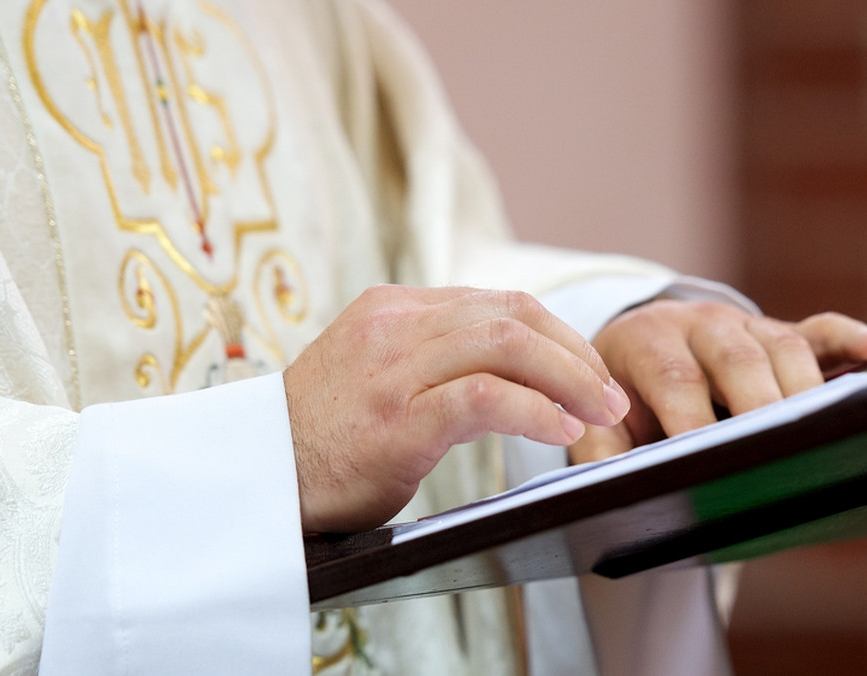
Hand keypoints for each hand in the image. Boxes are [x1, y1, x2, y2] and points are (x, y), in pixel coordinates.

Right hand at [284, 285, 630, 531]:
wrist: (258, 474)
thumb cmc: (321, 436)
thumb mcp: (373, 372)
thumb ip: (430, 358)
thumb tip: (508, 375)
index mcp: (391, 309)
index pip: (497, 302)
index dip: (556, 334)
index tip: (587, 370)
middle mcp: (394, 325)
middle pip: (512, 314)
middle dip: (575, 353)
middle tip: (609, 393)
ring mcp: (394, 369)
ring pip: (506, 344)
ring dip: (570, 378)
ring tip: (601, 412)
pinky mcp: (397, 419)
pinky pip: (484, 397)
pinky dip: (534, 410)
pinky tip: (560, 430)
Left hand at [568, 299, 866, 463]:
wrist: (631, 345)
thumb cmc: (619, 391)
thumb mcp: (595, 415)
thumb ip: (597, 446)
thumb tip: (610, 481)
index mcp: (647, 341)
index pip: (675, 378)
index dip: (692, 418)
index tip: (705, 458)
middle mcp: (698, 324)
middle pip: (737, 358)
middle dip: (759, 403)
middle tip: (776, 450)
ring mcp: (743, 324)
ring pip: (782, 345)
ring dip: (805, 387)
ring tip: (823, 432)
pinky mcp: (778, 330)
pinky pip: (819, 329)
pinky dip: (851, 338)